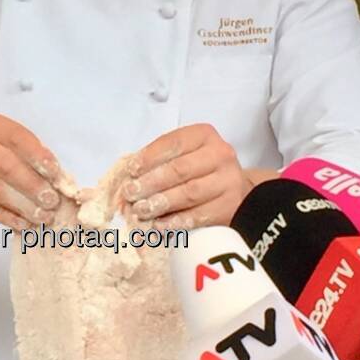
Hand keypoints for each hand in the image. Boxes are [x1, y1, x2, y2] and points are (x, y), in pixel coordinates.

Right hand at [0, 113, 61, 230]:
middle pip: (7, 164)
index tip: (56, 174)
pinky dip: (8, 217)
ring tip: (42, 216)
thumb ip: (24, 157)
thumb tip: (56, 178)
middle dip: (33, 185)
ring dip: (24, 205)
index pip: (17, 137)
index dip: (38, 156)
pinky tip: (23, 223)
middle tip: (52, 201)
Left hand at [121, 123, 251, 230]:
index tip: (131, 170)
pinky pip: (200, 215)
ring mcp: (229, 181)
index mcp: (204, 135)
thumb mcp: (182, 154)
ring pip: (190, 193)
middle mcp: (220, 155)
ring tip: (141, 210)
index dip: (149, 157)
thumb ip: (157, 161)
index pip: (173, 143)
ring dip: (161, 203)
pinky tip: (159, 224)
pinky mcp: (230, 206)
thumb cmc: (198, 169)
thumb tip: (126, 177)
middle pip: (180, 169)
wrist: (233, 190)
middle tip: (130, 194)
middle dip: (151, 182)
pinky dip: (176, 221)